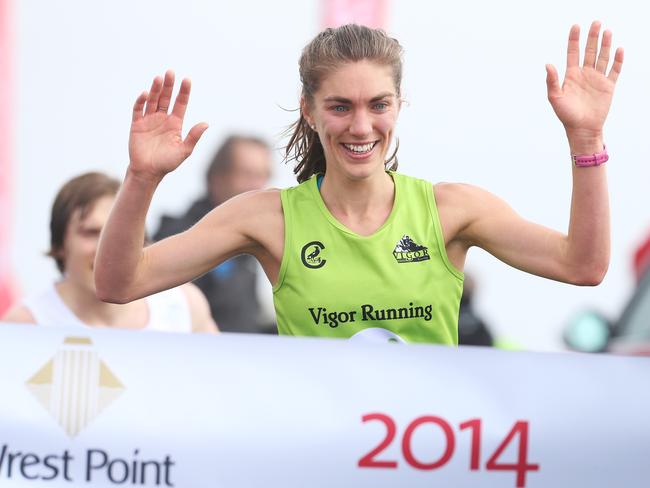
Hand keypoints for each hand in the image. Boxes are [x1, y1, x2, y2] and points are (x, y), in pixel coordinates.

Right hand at [128, 70, 207, 178]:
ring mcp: (149, 120)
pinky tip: (146, 94)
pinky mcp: (137, 124)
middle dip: (169, 85)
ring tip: (159, 78)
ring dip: (156, 89)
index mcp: (175, 123)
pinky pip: (138, 109)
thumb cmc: (167, 163)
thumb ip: (193, 136)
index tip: (187, 80)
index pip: (181, 103)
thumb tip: (206, 123)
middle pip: (166, 98)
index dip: (184, 92)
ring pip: (153, 100)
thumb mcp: (184, 150)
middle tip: (171, 72)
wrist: (148, 172)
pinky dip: (141, 101)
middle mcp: (163, 118)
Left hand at [545, 21, 622, 151]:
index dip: (574, 39)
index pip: (573, 52)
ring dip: (605, 44)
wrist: (582, 129)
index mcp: (571, 75)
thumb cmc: (566, 115)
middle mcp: (584, 74)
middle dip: (592, 37)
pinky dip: (618, 60)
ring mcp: (597, 79)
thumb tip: (548, 64)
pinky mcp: (608, 86)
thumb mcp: (555, 98)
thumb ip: (552, 81)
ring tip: (607, 31)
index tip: (576, 26)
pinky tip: (619, 49)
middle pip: (589, 51)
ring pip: (602, 57)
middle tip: (596, 22)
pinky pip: (615, 70)